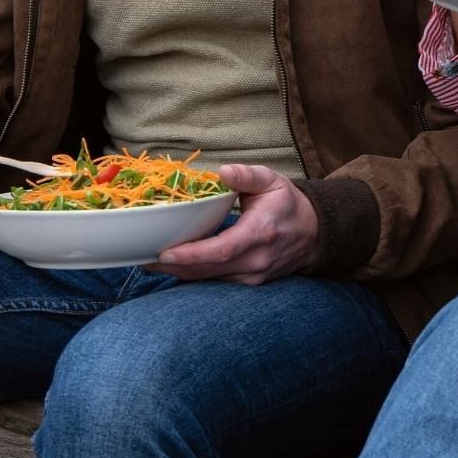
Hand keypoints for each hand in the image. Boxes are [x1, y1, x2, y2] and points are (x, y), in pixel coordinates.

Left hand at [147, 165, 319, 284]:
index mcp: (260, 232)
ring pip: (209, 281)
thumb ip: (246, 175)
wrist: (314, 233)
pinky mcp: (249, 285)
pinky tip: (175, 266)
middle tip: (144, 258)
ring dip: (180, 273)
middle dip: (173, 267)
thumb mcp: (271, 180)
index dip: (190, 254)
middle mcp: (256, 260)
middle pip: (207, 271)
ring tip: (152, 262)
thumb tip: (222, 172)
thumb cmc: (287, 203)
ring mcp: (253, 277)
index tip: (164, 253)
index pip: (221, 250)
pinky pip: (216, 282)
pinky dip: (194, 275)